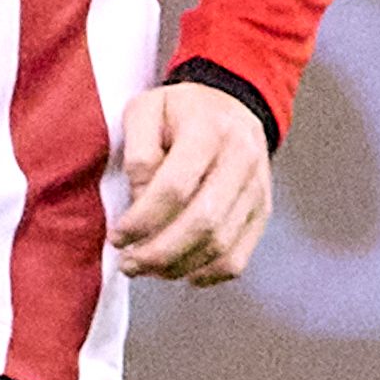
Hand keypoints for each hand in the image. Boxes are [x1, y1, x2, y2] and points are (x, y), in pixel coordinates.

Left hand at [109, 81, 272, 286]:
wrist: (231, 104)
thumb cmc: (179, 112)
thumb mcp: (146, 110)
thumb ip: (138, 154)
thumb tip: (140, 203)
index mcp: (209, 130)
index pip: (175, 187)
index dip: (142, 220)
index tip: (117, 236)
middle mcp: (241, 160)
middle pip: (203, 223)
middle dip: (159, 253)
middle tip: (128, 264)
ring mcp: (257, 190)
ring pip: (220, 246)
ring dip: (178, 267)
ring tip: (147, 268)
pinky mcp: (262, 212)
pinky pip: (238, 258)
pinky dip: (207, 275)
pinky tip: (180, 271)